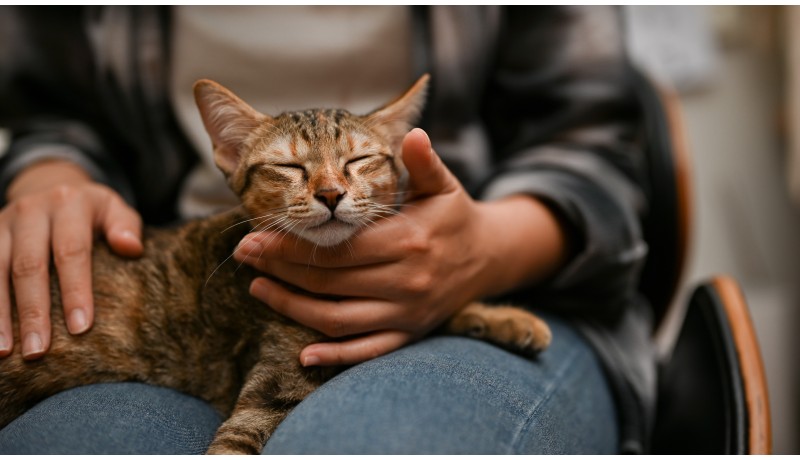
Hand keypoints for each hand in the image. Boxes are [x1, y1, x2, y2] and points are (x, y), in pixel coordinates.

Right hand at [0, 160, 142, 358]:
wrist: (50, 186)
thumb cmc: (91, 212)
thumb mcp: (114, 209)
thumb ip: (126, 226)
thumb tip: (131, 248)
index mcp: (69, 204)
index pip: (72, 251)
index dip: (76, 290)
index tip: (81, 328)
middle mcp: (30, 211)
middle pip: (29, 266)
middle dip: (33, 311)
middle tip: (38, 351)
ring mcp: (2, 223)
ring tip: (4, 352)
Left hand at [235, 129, 567, 365]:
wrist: (488, 258)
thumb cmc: (454, 216)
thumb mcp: (443, 185)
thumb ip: (423, 162)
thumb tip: (411, 134)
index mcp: (410, 240)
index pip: (338, 247)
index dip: (293, 245)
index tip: (256, 236)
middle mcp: (407, 281)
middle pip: (330, 282)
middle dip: (281, 269)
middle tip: (245, 256)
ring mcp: (408, 312)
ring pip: (339, 319)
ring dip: (293, 307)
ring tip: (259, 288)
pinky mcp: (410, 333)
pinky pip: (368, 350)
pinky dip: (335, 356)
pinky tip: (303, 356)